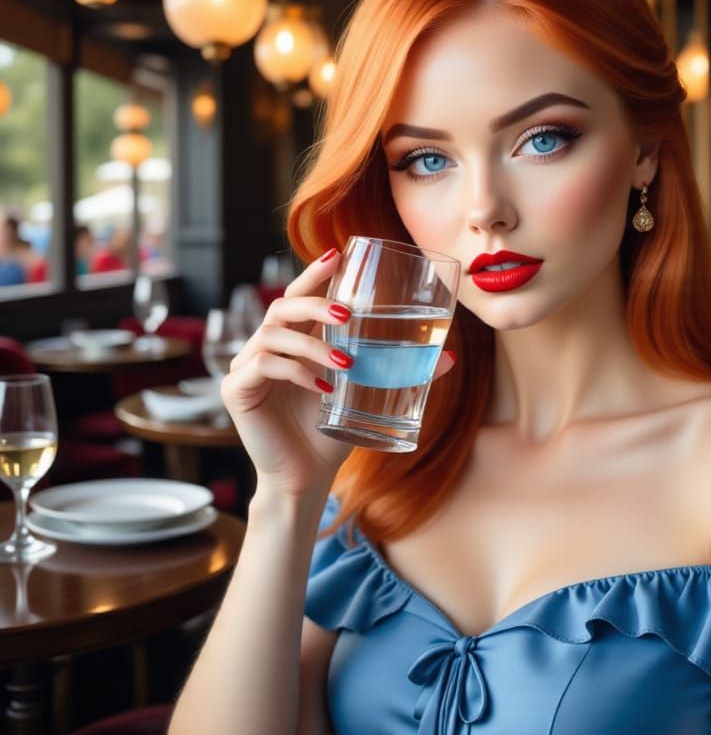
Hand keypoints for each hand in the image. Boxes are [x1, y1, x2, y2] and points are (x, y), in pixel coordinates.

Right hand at [219, 249, 455, 497]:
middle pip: (282, 306)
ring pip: (273, 334)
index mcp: (294, 343)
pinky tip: (323, 389)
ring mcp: (247, 368)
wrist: (305, 480)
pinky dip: (295, 372)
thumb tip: (449, 357)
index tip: (337, 255)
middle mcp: (266, 348)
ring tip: (346, 365)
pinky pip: (263, 366)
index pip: (299, 296)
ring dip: (313, 345)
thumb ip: (401, 374)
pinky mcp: (236, 391)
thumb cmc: (331, 436)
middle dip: (315, 304)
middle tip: (347, 315)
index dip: (315, 274)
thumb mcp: (369, 398)